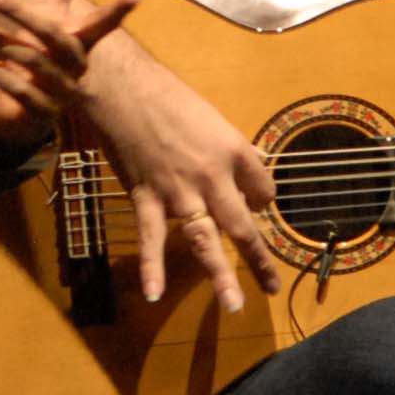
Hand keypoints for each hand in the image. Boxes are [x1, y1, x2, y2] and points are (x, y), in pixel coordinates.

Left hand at [0, 0, 135, 129]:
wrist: (34, 107)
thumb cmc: (47, 49)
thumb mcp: (55, 13)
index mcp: (82, 39)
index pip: (103, 22)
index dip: (119, 10)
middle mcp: (76, 64)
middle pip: (52, 35)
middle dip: (19, 12)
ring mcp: (62, 90)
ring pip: (33, 62)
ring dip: (0, 42)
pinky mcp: (44, 113)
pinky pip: (25, 95)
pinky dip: (5, 79)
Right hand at [11, 0, 274, 311]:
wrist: (120, 89)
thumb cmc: (166, 96)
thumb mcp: (210, 118)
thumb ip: (229, 152)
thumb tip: (244, 176)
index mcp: (235, 150)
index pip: (264, 189)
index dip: (262, 200)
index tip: (254, 204)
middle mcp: (213, 175)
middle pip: (244, 225)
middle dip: (260, 260)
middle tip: (273, 286)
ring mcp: (179, 191)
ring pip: (206, 240)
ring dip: (220, 276)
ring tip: (234, 305)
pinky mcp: (147, 196)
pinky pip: (152, 238)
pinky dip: (151, 268)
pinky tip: (153, 295)